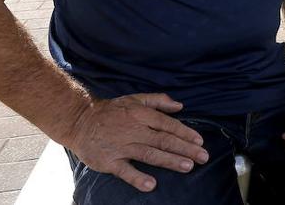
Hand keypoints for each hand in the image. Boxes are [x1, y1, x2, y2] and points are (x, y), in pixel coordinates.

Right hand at [64, 93, 207, 192]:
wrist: (80, 121)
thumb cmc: (111, 111)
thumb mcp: (135, 99)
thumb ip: (158, 101)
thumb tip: (180, 105)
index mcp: (141, 115)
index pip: (167, 124)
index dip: (185, 133)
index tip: (200, 141)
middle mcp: (133, 130)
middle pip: (163, 140)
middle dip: (185, 149)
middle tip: (204, 156)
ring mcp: (121, 146)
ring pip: (149, 154)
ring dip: (170, 161)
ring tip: (188, 167)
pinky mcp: (109, 161)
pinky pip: (125, 171)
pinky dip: (138, 178)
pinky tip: (152, 185)